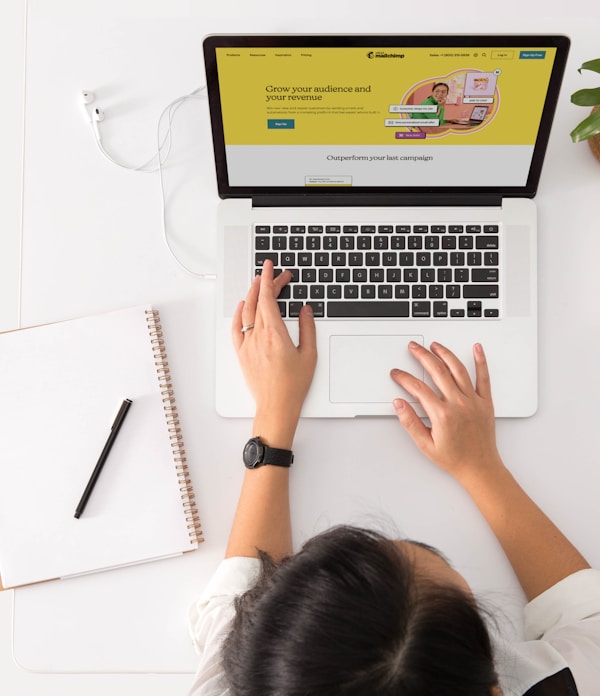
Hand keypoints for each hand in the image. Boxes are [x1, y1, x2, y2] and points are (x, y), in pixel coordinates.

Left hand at [232, 261, 316, 446]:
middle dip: (266, 284)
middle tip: (275, 275)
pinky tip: (242, 306)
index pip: (268, 298)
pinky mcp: (242, 354)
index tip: (271, 268)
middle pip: (258, 302)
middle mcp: (258, 336)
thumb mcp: (309, 354)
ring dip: (252, 295)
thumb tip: (305, 310)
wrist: (276, 406)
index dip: (270, 280)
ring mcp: (247, 345)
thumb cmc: (293, 385)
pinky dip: (238, 314)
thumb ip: (308, 328)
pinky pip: (236, 328)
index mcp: (275, 334)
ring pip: (246, 312)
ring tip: (259, 284)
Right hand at [390, 341, 502, 484]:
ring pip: (458, 370)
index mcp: (442, 415)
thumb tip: (399, 404)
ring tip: (435, 345)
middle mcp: (458, 404)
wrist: (480, 468)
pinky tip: (477, 349)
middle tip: (413, 347)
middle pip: (437, 371)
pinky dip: (481, 361)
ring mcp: (473, 401)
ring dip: (445, 354)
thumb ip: (410, 422)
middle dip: (422, 356)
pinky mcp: (485, 402)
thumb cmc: (454, 459)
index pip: (418, 388)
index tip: (397, 373)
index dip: (404, 378)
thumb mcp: (425, 445)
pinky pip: (484, 378)